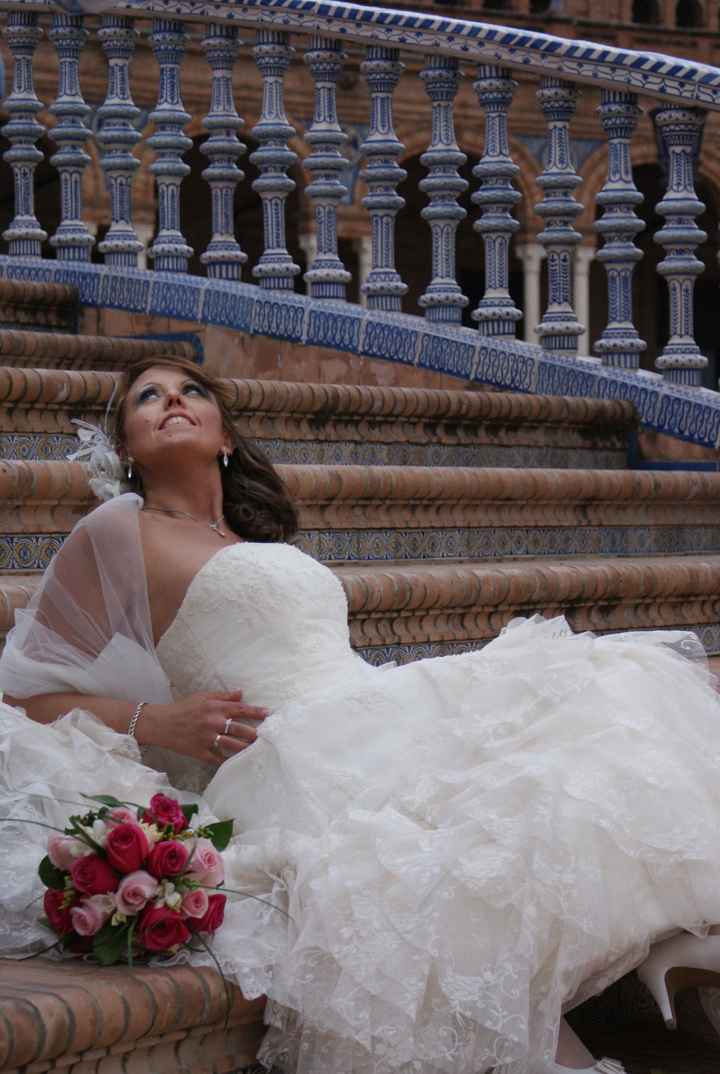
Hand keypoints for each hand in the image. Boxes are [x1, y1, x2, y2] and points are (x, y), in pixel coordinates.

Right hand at [142, 690, 268, 764]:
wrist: (161, 723)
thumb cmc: (183, 708)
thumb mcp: (203, 697)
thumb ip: (223, 696)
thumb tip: (241, 693)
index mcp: (215, 708)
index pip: (241, 709)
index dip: (257, 712)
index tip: (270, 715)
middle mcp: (214, 722)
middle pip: (240, 730)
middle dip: (255, 734)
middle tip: (267, 737)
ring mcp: (207, 738)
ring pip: (232, 745)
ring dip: (245, 748)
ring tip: (256, 750)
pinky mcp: (200, 751)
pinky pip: (217, 759)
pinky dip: (227, 761)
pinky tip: (237, 763)